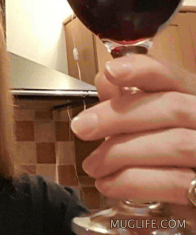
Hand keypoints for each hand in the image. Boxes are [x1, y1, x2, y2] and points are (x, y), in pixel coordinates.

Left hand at [70, 54, 195, 206]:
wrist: (190, 195)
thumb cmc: (171, 157)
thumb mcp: (149, 124)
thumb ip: (129, 101)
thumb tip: (105, 80)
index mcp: (192, 98)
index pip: (170, 75)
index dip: (140, 69)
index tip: (109, 71)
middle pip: (171, 107)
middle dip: (118, 116)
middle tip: (81, 128)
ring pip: (173, 144)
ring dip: (120, 153)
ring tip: (93, 165)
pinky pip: (173, 181)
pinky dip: (132, 181)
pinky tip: (108, 183)